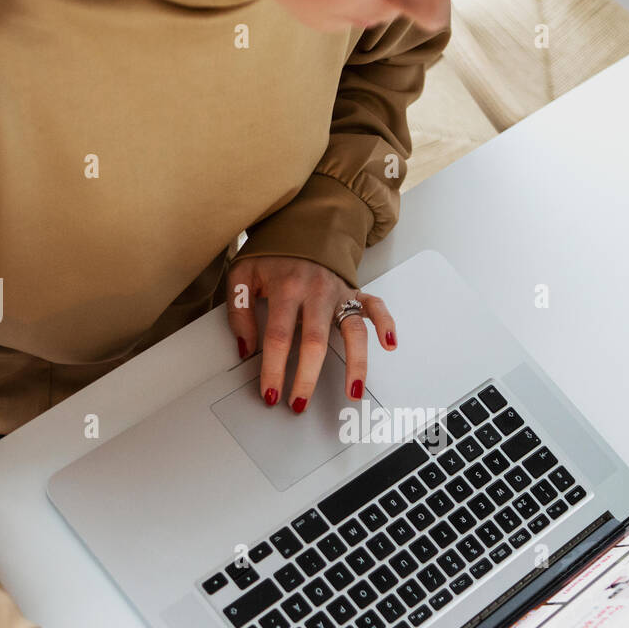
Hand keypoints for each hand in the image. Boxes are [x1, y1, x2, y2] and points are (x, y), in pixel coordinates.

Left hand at [226, 255, 397, 412]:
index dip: (274, 368)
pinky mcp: (355, 292)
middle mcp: (317, 291)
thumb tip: (246, 348)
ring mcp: (339, 293)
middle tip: (298, 403)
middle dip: (306, 378)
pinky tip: (389, 345)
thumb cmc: (272, 254)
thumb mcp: (242, 274)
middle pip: (314, 342)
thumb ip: (239, 310)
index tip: (270, 391)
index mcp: (287, 286)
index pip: (279, 336)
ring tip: (352, 391)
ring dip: (355, 364)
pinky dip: (386, 324)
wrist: (300, 224)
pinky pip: (376, 308)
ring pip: (353, 332)